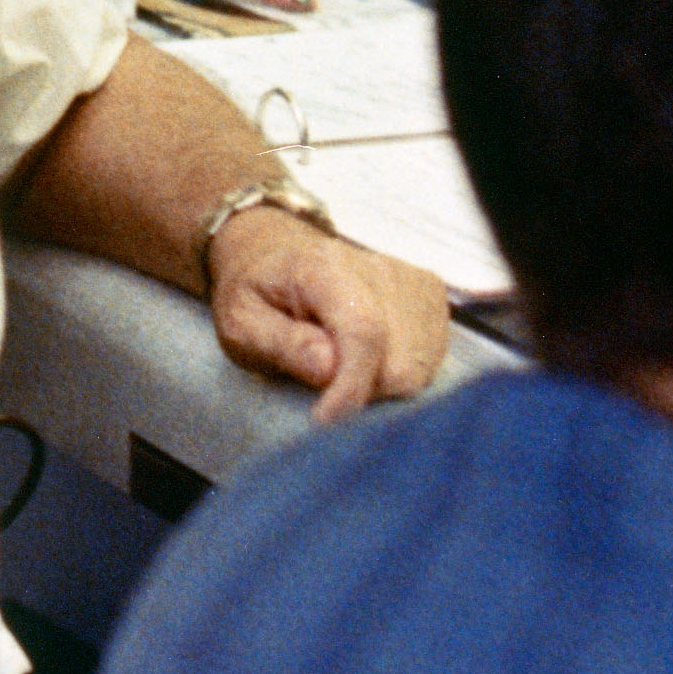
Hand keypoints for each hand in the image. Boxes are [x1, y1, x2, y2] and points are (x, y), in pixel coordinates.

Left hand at [207, 205, 446, 424]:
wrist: (277, 254)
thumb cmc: (258, 294)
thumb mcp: (241, 321)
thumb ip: (281, 344)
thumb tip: (330, 369)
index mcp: (324, 267)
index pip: (363, 332)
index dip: (351, 387)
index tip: (324, 419)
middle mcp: (379, 269)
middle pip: (398, 364)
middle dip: (360, 390)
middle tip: (322, 381)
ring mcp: (411, 282)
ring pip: (418, 370)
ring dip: (380, 384)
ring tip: (341, 363)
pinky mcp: (431, 296)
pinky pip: (431, 360)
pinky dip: (400, 371)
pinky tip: (368, 356)